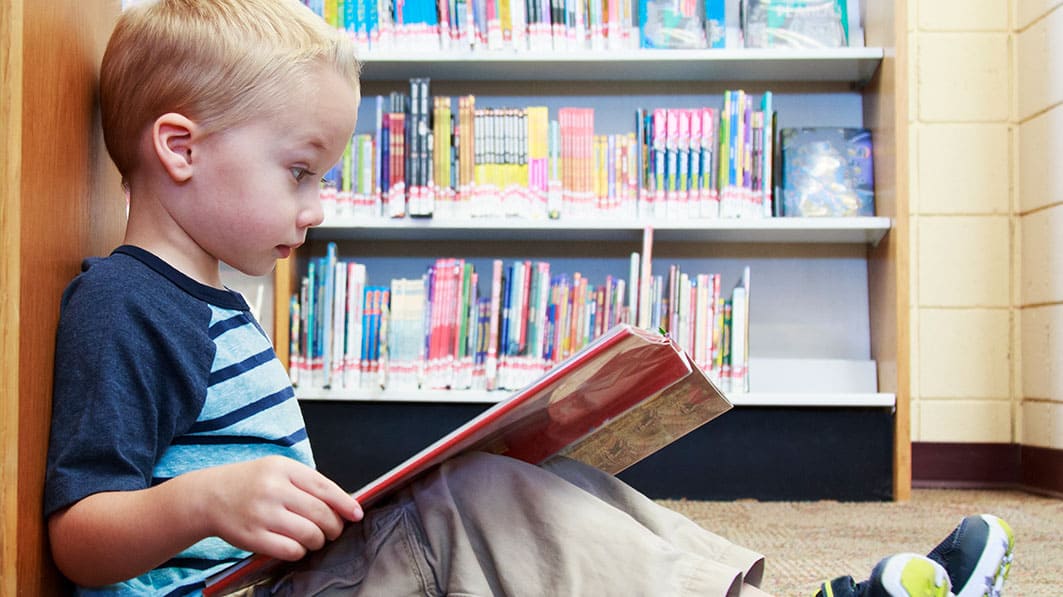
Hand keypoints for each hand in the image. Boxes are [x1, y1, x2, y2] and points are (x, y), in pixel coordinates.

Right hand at [196, 456, 362, 560]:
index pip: (325, 488)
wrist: (208, 496)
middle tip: (333, 531)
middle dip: (334, 527)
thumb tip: (341, 503)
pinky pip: (290, 550)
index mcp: (283, 469)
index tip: (356, 514)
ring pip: (308, 534)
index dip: (345, 504)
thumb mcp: (278, 470)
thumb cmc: (250, 483)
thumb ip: (306, 483)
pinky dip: (299, 551)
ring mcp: (262, 514)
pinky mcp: (252, 537)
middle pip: (320, 514)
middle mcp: (274, 490)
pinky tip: (296, 546)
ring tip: (314, 539)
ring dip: (317, 541)